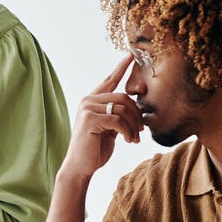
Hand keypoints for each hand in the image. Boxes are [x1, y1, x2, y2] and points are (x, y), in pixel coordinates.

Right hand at [58, 56, 144, 181]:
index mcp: (92, 100)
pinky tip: (128, 140)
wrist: (80, 166)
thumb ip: (118, 115)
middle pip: (123, 97)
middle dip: (137, 115)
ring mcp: (87, 108)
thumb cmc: (94, 148)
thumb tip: (136, 110)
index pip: (110, 79)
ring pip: (122, 109)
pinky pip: (118, 120)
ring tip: (134, 139)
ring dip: (134, 126)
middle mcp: (88, 100)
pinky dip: (127, 131)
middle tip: (141, 130)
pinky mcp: (90, 119)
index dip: (121, 67)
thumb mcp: (109, 129)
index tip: (132, 55)